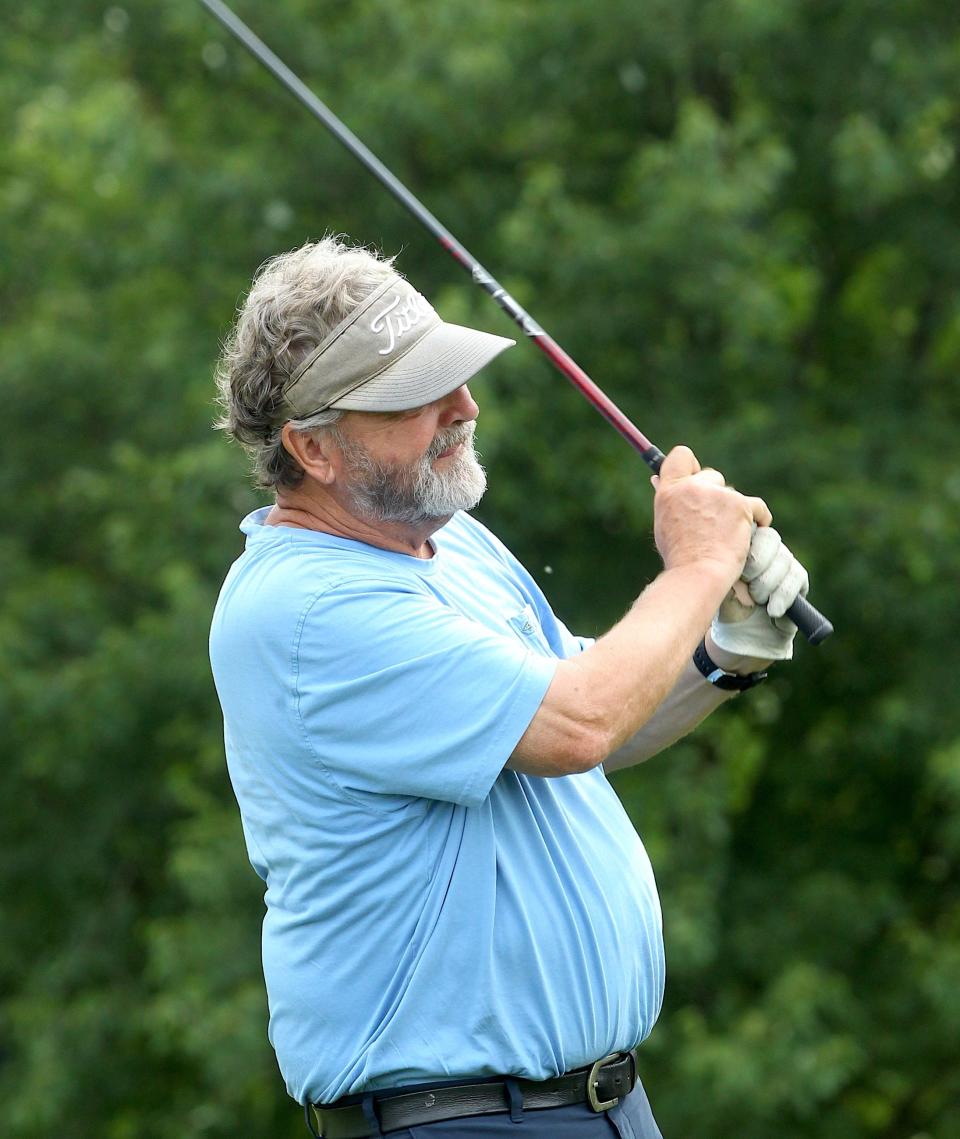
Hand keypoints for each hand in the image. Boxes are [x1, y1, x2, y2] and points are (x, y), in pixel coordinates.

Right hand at [653, 446, 771, 585]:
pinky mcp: (740, 505)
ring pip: (732, 494)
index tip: (696, 478)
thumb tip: (658, 479)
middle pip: (711, 476)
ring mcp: (718, 494)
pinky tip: (748, 534)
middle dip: (715, 495)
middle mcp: (692, 487)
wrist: (698, 574)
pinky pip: (757, 507)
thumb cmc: (680, 556)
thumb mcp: (664, 524)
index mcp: (669, 490)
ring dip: (733, 511)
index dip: (691, 466)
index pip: (681, 456)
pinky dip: (757, 519)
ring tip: (724, 537)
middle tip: (713, 522)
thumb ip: (669, 500)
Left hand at [710, 526, 809, 660]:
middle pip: (771, 540)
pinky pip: (797, 579)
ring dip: (768, 583)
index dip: (747, 545)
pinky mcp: (798, 582)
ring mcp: (784, 565)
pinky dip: (783, 596)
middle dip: (758, 563)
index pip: (752, 529)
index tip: (736, 567)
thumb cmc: (725, 606)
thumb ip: (721, 564)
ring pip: (785, 560)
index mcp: (745, 545)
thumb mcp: (717, 583)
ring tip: (756, 599)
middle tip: (745, 582)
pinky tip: (772, 610)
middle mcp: (767, 551)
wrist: (740, 636)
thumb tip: (723, 546)